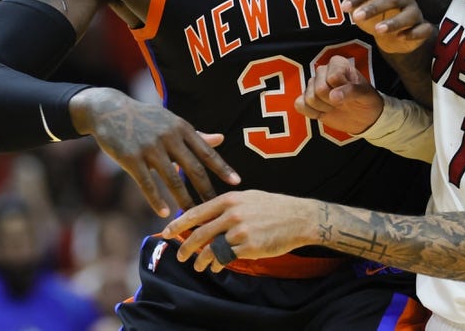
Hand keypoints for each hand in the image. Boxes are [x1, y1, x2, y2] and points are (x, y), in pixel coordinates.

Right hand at [71, 88, 240, 216]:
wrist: (110, 110)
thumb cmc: (146, 118)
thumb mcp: (172, 121)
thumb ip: (196, 134)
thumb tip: (221, 139)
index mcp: (181, 128)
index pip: (206, 151)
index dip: (222, 168)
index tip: (237, 182)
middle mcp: (169, 137)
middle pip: (193, 168)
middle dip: (207, 190)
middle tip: (217, 208)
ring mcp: (150, 148)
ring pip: (172, 179)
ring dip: (184, 200)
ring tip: (193, 216)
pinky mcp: (131, 158)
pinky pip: (147, 183)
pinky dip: (157, 200)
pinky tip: (165, 212)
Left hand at [161, 190, 314, 271]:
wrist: (299, 218)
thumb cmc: (273, 207)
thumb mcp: (248, 197)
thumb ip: (226, 205)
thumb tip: (206, 214)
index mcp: (229, 199)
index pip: (196, 212)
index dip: (178, 224)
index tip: (165, 232)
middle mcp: (232, 214)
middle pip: (199, 233)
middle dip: (186, 246)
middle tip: (180, 255)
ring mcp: (240, 231)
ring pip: (211, 248)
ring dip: (200, 260)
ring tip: (198, 266)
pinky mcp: (249, 246)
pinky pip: (226, 258)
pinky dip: (218, 263)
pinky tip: (216, 266)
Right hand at [297, 55, 383, 134]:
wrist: (362, 117)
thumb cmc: (365, 100)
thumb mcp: (365, 94)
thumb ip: (351, 91)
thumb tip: (332, 96)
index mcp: (338, 64)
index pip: (333, 77)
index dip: (342, 91)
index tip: (351, 94)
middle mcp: (323, 71)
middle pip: (319, 89)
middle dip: (332, 101)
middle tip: (343, 103)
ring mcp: (312, 84)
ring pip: (310, 98)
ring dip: (324, 108)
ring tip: (335, 106)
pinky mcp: (305, 98)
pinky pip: (299, 104)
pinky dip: (312, 113)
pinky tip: (322, 112)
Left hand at [342, 0, 432, 52]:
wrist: (396, 35)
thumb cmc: (378, 14)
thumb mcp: (363, 5)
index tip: (344, 7)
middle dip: (373, 7)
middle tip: (356, 17)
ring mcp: (416, 11)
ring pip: (408, 15)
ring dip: (394, 22)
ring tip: (378, 30)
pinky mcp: (423, 28)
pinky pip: (422, 29)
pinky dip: (413, 34)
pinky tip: (400, 37)